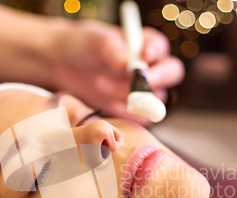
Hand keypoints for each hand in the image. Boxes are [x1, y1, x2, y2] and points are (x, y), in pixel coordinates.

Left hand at [50, 19, 184, 123]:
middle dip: (156, 79)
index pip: (160, 48)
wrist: (65, 66)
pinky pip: (141, 117)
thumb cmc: (84, 46)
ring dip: (131, 95)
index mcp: (146, 44)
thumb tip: (126, 62)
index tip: (143, 57)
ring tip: (100, 84)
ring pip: (154, 98)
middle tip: (135, 82)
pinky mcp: (134, 110)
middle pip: (171, 74)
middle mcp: (152, 68)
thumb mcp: (94, 40)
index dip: (155, 53)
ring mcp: (145, 91)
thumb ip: (111, 47)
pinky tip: (107, 104)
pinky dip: (126, 113)